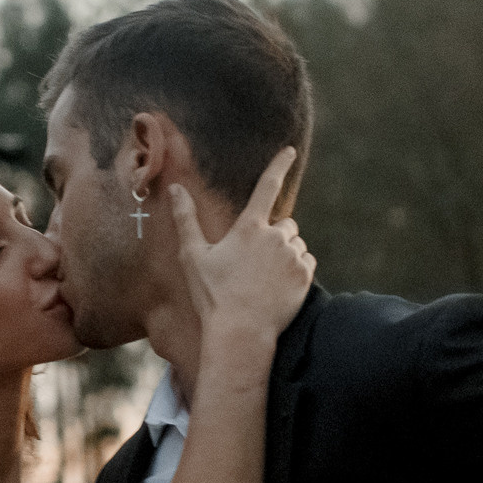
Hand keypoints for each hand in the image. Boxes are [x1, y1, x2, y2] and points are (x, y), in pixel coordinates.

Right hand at [173, 147, 312, 350]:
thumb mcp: (193, 257)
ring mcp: (292, 256)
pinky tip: (278, 287)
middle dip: (274, 236)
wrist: (240, 332)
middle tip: (254, 263)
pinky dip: (297, 270)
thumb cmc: (213, 296)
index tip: (290, 150)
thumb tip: (175, 188)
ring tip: (264, 279)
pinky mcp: (305, 275)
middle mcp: (274, 237)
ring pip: (296, 244)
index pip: (267, 187)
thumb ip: (186, 219)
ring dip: (285, 254)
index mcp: (248, 228)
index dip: (278, 165)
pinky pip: (307, 262)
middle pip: (284, 224)